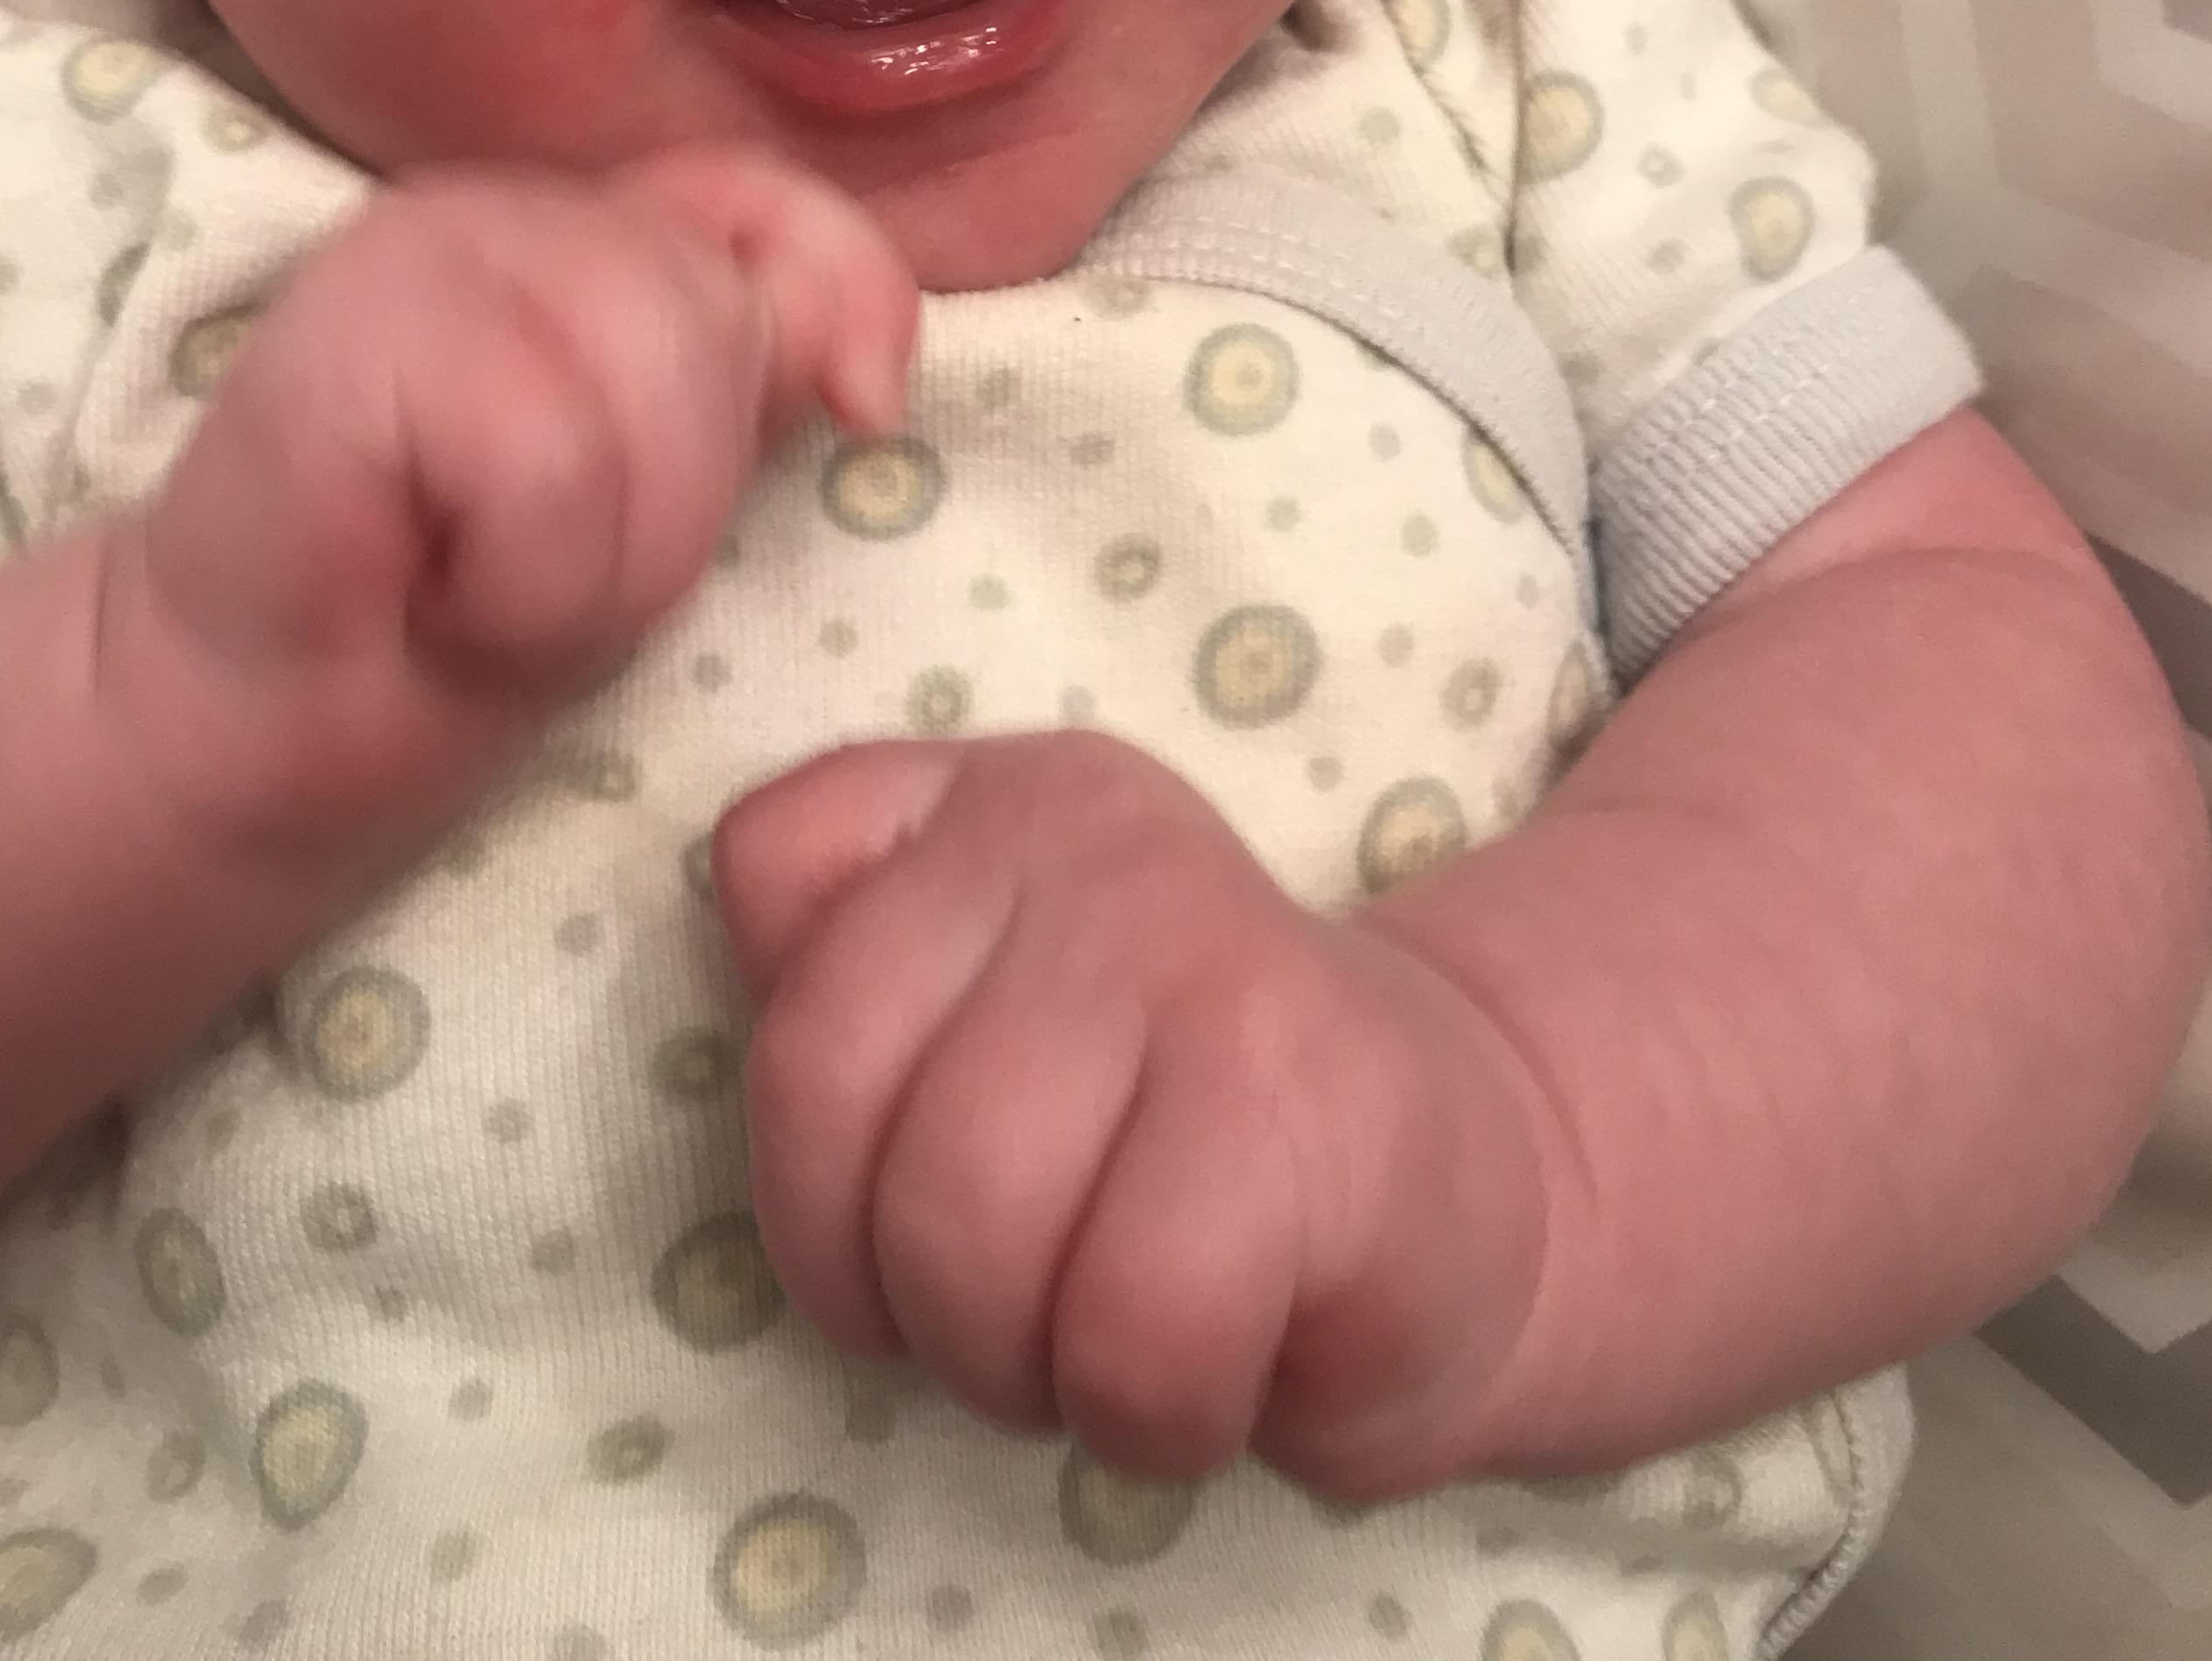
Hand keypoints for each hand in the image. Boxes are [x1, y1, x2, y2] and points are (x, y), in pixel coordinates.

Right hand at [96, 145, 918, 872]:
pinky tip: (430, 587)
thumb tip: (871, 365)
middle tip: (551, 571)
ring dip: (600, 554)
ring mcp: (423, 243)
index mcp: (598, 230)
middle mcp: (514, 208)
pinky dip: (523, 576)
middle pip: (722, 319)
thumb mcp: (669, 505)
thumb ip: (762, 387)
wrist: (261, 732)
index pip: (781, 204)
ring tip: (492, 585)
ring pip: (654, 379)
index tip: (859, 413)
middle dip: (679, 501)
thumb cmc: (461, 616)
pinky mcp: (351, 317)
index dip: (847, 295)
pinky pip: (551, 456)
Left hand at [712, 728, 1558, 1498]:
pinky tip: (1224, 1363)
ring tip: (1108, 1329)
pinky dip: (1151, 1414)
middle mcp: (1090, 838)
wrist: (1466, 1187)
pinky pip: (1129, 1334)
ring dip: (1015, 1363)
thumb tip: (745, 922)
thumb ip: (838, 941)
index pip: (766, 875)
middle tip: (1012, 1300)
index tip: (908, 1167)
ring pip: (962, 1229)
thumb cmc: (1172, 1129)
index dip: (799, 1102)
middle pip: (831, 1098)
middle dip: (892, 1277)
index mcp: (990, 797)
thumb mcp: (982, 1002)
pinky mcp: (1305, 1101)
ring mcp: (1202, 950)